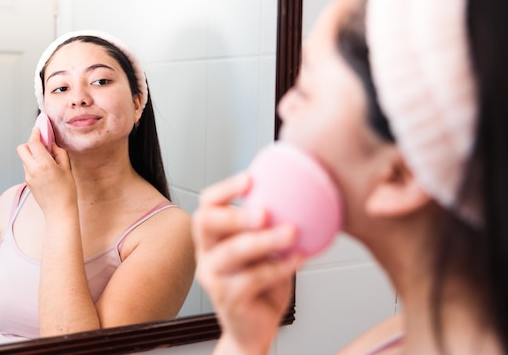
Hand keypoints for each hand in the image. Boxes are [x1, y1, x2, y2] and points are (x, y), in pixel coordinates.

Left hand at [16, 127, 75, 216]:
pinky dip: (34, 164)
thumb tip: (52, 143)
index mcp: (44, 164)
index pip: (33, 142)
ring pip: (25, 158)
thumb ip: (59, 153)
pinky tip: (46, 170)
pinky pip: (28, 167)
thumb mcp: (67, 168)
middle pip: (22, 148)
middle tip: (42, 144)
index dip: (36, 133)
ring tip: (47, 160)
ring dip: (32, 155)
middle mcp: (32, 169)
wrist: (59, 211)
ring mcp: (28, 176)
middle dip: (30, 143)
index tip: (40, 128)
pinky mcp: (27, 182)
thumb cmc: (66, 191)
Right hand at [192, 173, 304, 354]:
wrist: (255, 329)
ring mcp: (213, 277)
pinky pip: (252, 278)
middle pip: (206, 222)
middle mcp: (206, 254)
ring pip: (232, 252)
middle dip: (235, 214)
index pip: (207, 204)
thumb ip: (269, 228)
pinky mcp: (227, 299)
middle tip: (264, 212)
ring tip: (291, 233)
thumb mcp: (265, 250)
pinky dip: (278, 267)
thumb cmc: (261, 285)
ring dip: (264, 240)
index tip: (250, 179)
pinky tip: (297, 259)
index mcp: (213, 236)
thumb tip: (301, 197)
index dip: (225, 189)